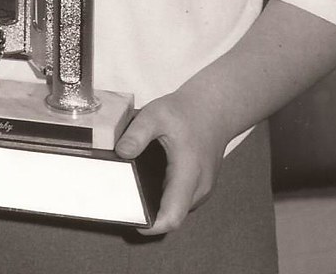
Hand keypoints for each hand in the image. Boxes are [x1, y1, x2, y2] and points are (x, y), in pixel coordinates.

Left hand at [115, 87, 229, 235]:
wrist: (215, 107)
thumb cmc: (187, 111)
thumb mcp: (156, 114)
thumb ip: (137, 134)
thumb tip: (121, 154)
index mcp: (189, 174)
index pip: (172, 216)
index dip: (152, 226)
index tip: (132, 220)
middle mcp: (200, 187)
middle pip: (173, 215)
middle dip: (150, 213)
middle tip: (126, 198)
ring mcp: (203, 189)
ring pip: (178, 208)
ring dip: (159, 204)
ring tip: (137, 187)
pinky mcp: (202, 185)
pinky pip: (182, 199)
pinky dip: (167, 195)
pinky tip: (152, 179)